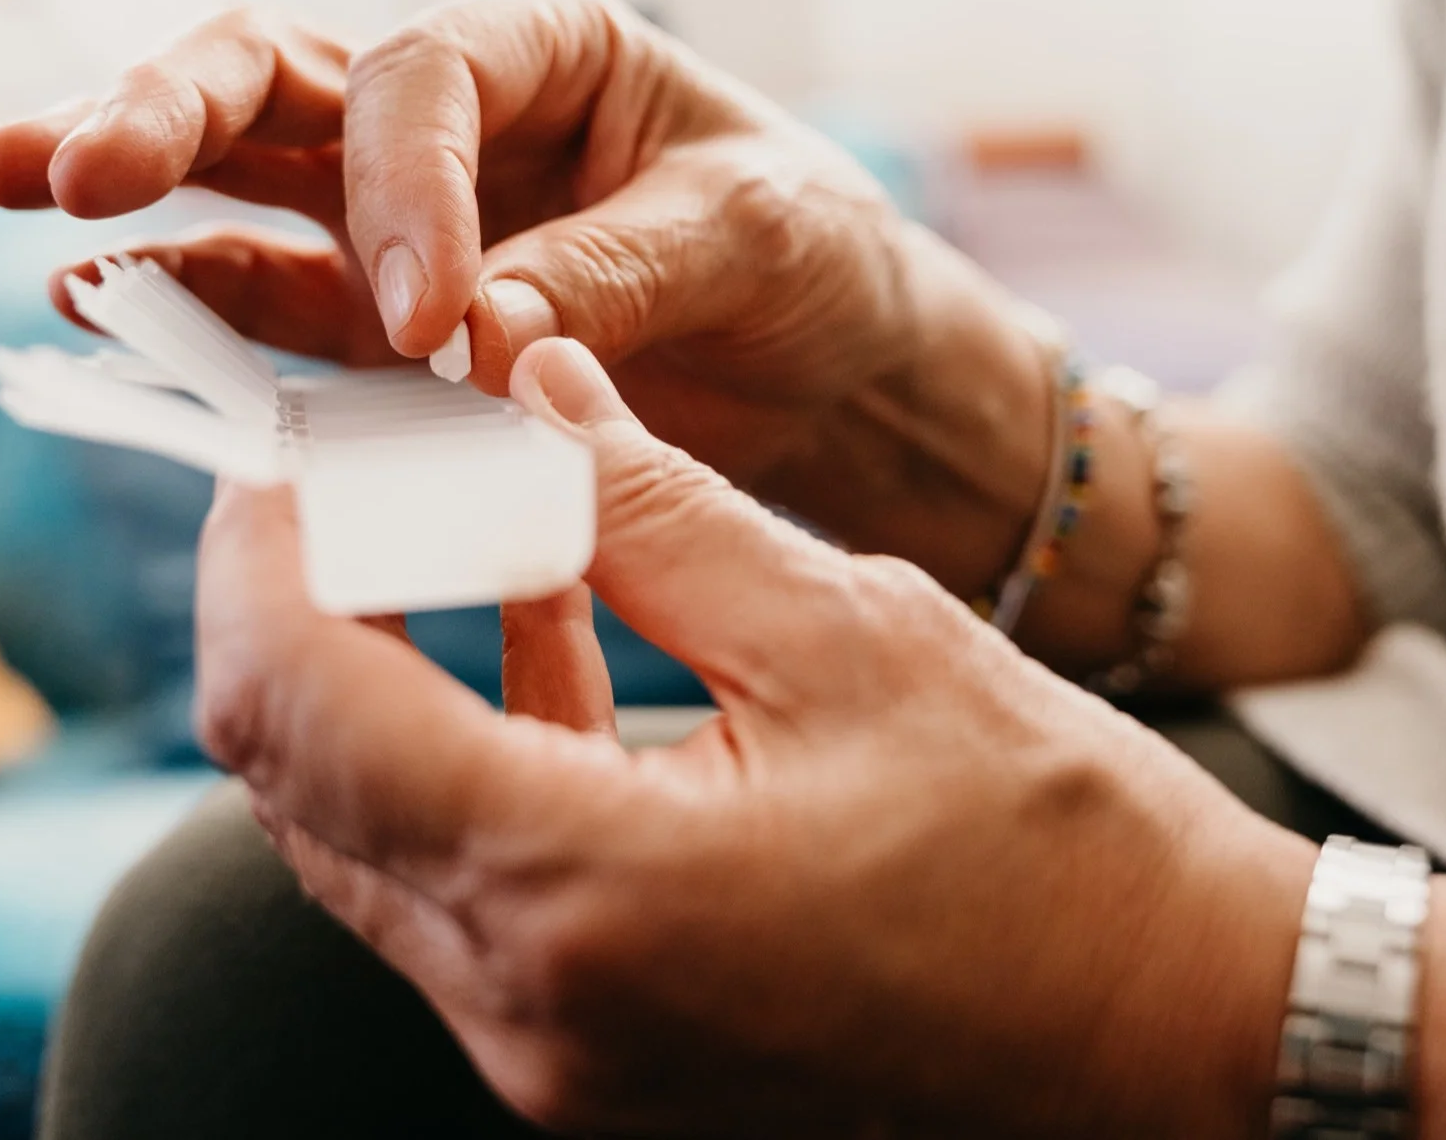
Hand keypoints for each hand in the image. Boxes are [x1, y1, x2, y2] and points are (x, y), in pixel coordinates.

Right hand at [0, 0, 979, 489]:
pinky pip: (273, 307)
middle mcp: (453, 117)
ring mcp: (397, 218)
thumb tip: (470, 341)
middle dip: (170, 110)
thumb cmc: (814, 262)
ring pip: (238, 175)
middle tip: (78, 168)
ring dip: (131, 193)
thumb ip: (615, 275)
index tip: (433, 323)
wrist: (837, 371)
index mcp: (546, 48)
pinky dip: (197, 312)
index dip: (404, 187)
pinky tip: (103, 309)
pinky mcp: (383, 325)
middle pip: (276, 79)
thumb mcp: (757, 240)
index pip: (424, 80)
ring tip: (25, 205)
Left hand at [196, 337, 1311, 1136]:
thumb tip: (529, 383)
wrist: (1186, 1040)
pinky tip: (550, 632)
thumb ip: (651, 508)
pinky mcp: (600, 1062)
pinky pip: (467, 896)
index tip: (289, 441)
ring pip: (369, 841)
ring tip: (469, 519)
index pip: (294, 703)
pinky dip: (474, 757)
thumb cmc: (1056, 849)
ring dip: (385, 673)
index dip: (259, 548)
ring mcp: (557, 1056)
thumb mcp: (851, 632)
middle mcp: (529, 1007)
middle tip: (363, 463)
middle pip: (298, 780)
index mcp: (579, 894)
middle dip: (303, 599)